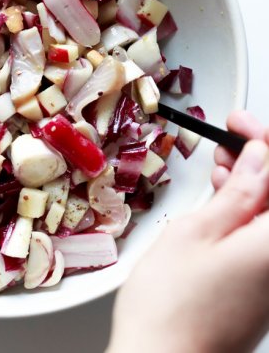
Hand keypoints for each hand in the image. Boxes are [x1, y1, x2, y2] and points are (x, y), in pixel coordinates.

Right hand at [107, 112, 268, 352]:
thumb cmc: (172, 307)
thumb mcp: (197, 232)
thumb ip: (236, 193)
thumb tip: (257, 159)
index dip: (265, 141)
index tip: (238, 123)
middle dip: (262, 158)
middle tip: (231, 135)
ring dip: (253, 183)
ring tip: (222, 164)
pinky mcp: (262, 287)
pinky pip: (263, 236)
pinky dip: (247, 210)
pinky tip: (223, 199)